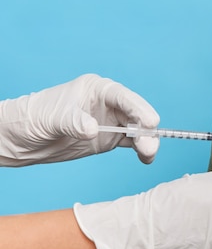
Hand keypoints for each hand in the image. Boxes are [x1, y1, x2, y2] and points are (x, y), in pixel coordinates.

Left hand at [0, 74, 159, 165]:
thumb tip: (94, 129)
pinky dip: (140, 150)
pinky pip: (131, 143)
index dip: (139, 108)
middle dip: (145, 129)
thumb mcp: (53, 118)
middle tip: (148, 146)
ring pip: (137, 130)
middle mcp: (108, 104)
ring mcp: (110, 122)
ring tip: (148, 155)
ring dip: (146, 141)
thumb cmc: (34, 118)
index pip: (123, 97)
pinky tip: (146, 158)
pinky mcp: (109, 139)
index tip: (151, 121)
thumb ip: (74, 121)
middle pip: (135, 114)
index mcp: (97, 89)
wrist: (23, 138)